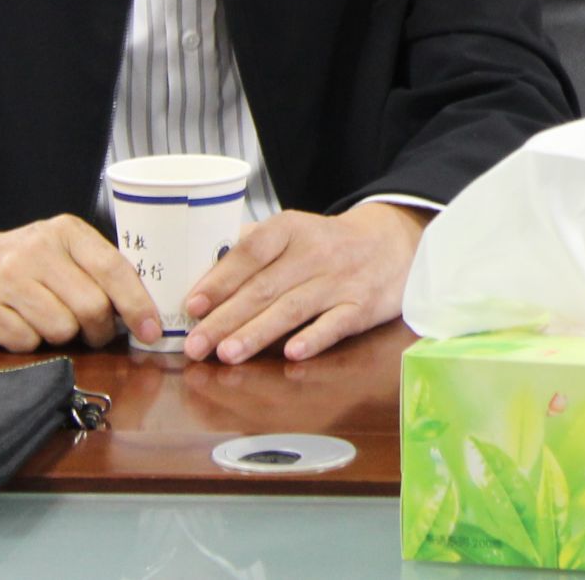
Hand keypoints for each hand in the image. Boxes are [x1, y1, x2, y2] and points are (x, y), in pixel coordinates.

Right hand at [0, 214, 159, 352]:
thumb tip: (142, 313)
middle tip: (91, 333)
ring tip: (44, 320)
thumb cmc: (20, 262)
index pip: (114, 269)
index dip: (138, 305)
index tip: (152, 331)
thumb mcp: (61, 250)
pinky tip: (16, 324)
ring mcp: (5, 277)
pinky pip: (26, 343)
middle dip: (98, 330)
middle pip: (92, 307)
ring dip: (60, 336)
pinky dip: (28, 343)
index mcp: (65, 231)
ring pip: (61, 329)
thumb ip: (98, 271)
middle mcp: (36, 249)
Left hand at [181, 203, 429, 363]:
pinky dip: (314, 338)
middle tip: (196, 345)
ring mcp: (339, 280)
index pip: (250, 251)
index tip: (193, 305)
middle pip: (265, 287)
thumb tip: (202, 270)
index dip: (220, 279)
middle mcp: (314, 253)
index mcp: (291, 229)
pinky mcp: (362, 306)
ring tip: (227, 354)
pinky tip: (292, 353)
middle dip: (226, 318)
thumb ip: (250, 247)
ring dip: (258, 332)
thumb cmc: (326, 243)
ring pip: (293, 308)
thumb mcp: (292, 230)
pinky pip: (336, 323)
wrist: (392, 242)